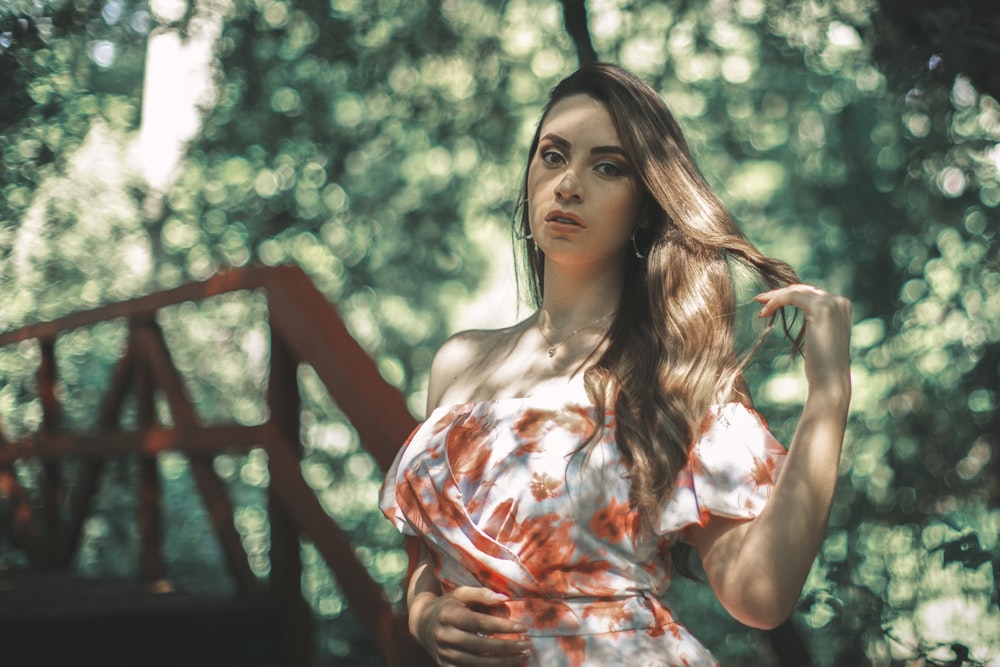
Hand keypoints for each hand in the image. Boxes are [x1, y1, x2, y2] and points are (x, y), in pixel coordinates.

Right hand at [409, 586, 531, 665]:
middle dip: (507, 647)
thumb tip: (504, 598)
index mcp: (449, 616)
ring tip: (521, 657)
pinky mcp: (445, 666)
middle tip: (527, 645)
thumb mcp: (461, 594)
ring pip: (477, 663)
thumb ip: (482, 594)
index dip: (503, 627)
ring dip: (502, 662)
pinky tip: (505, 666)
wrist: (421, 623)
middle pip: (481, 646)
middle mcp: (445, 636)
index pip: (481, 623)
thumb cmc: (447, 605)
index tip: (523, 628)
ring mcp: (444, 654)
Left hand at [754, 284, 851, 400]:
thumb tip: (805, 315)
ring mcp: (832, 303)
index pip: (811, 293)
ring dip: (774, 297)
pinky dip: (775, 301)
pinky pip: (791, 296)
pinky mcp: (820, 308)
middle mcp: (840, 301)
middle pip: (803, 289)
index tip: (770, 302)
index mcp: (842, 305)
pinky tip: (764, 313)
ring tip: (759, 305)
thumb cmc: (822, 365)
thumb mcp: (821, 337)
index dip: (789, 295)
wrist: (829, 380)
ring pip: (795, 291)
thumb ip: (816, 322)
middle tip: (760, 300)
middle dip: (780, 293)